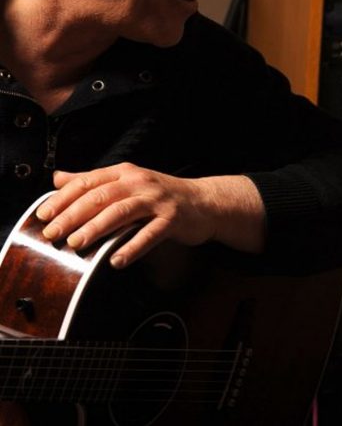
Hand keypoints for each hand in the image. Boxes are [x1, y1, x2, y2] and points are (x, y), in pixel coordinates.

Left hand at [34, 163, 256, 267]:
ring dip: (96, 229)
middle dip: (73, 216)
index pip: (88, 183)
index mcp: (125, 173)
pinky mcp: (173, 219)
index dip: (63, 199)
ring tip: (77, 244)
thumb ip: (94, 182)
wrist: (205, 202)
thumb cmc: (161, 196)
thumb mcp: (128, 183)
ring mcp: (157, 200)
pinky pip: (149, 234)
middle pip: (100, 197)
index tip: (43, 216)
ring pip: (121, 212)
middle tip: (53, 234)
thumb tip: (58, 178)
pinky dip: (132, 247)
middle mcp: (140, 183)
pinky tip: (116, 260)